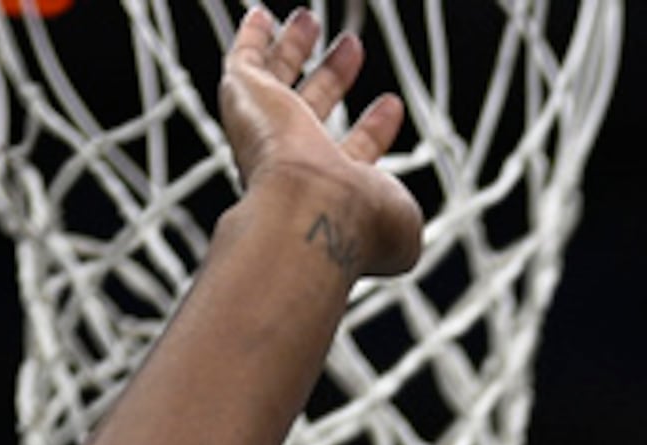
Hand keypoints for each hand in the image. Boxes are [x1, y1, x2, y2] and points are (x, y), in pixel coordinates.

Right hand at [221, 8, 420, 278]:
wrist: (315, 208)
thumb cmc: (358, 222)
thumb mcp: (401, 222)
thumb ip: (401, 210)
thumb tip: (398, 212)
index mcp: (333, 192)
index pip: (354, 153)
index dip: (373, 129)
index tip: (391, 106)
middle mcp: (295, 162)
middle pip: (313, 109)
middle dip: (333, 77)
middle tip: (351, 48)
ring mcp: (267, 130)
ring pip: (278, 79)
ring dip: (296, 48)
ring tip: (311, 21)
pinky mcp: (245, 97)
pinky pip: (245, 59)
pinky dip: (253, 36)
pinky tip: (261, 16)